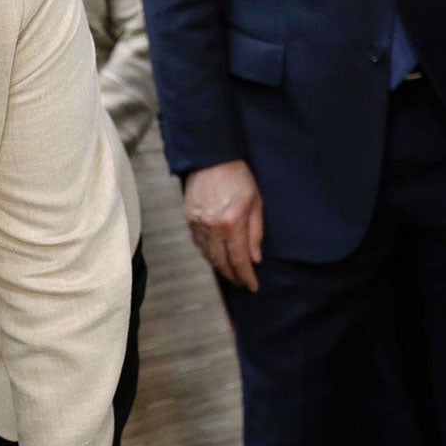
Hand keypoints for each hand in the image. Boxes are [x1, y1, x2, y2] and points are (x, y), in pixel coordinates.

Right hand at [184, 160, 263, 291]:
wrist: (211, 159)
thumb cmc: (238, 177)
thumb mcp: (256, 203)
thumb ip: (256, 232)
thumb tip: (255, 258)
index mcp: (232, 224)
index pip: (239, 260)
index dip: (246, 276)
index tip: (252, 287)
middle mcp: (213, 228)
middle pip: (221, 262)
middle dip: (232, 276)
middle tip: (242, 283)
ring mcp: (198, 224)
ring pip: (207, 255)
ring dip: (219, 267)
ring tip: (230, 271)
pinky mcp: (189, 219)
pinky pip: (198, 244)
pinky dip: (207, 253)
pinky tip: (215, 254)